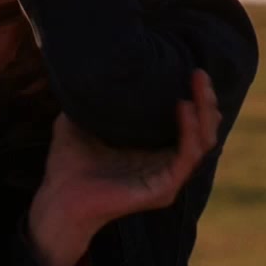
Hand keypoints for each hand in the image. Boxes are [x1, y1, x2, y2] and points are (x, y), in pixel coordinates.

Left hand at [25, 70, 221, 265]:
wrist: (59, 199)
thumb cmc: (68, 165)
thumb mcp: (77, 122)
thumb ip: (89, 99)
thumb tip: (88, 67)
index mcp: (152, 149)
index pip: (188, 123)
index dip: (195, 98)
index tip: (191, 69)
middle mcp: (165, 163)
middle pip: (202, 130)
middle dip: (206, 100)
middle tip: (201, 73)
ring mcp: (167, 177)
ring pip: (202, 143)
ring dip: (204, 112)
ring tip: (199, 85)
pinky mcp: (163, 189)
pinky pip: (185, 157)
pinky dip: (189, 131)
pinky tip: (183, 107)